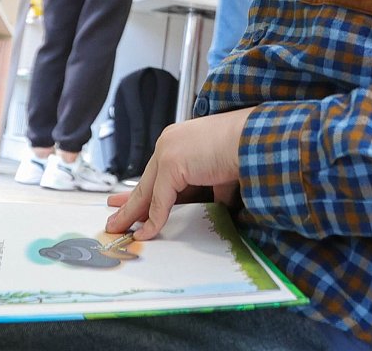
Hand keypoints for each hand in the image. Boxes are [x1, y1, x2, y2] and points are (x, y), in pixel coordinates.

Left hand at [104, 108, 252, 239]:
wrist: (256, 138)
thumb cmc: (247, 148)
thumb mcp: (222, 172)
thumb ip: (214, 187)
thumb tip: (218, 204)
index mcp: (181, 140)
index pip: (159, 172)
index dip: (147, 191)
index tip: (133, 202)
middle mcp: (170, 143)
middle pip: (147, 180)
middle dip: (130, 201)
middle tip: (114, 214)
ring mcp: (169, 152)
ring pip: (147, 191)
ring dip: (133, 213)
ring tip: (118, 227)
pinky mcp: (172, 164)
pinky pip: (160, 200)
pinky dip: (154, 219)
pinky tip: (146, 232)